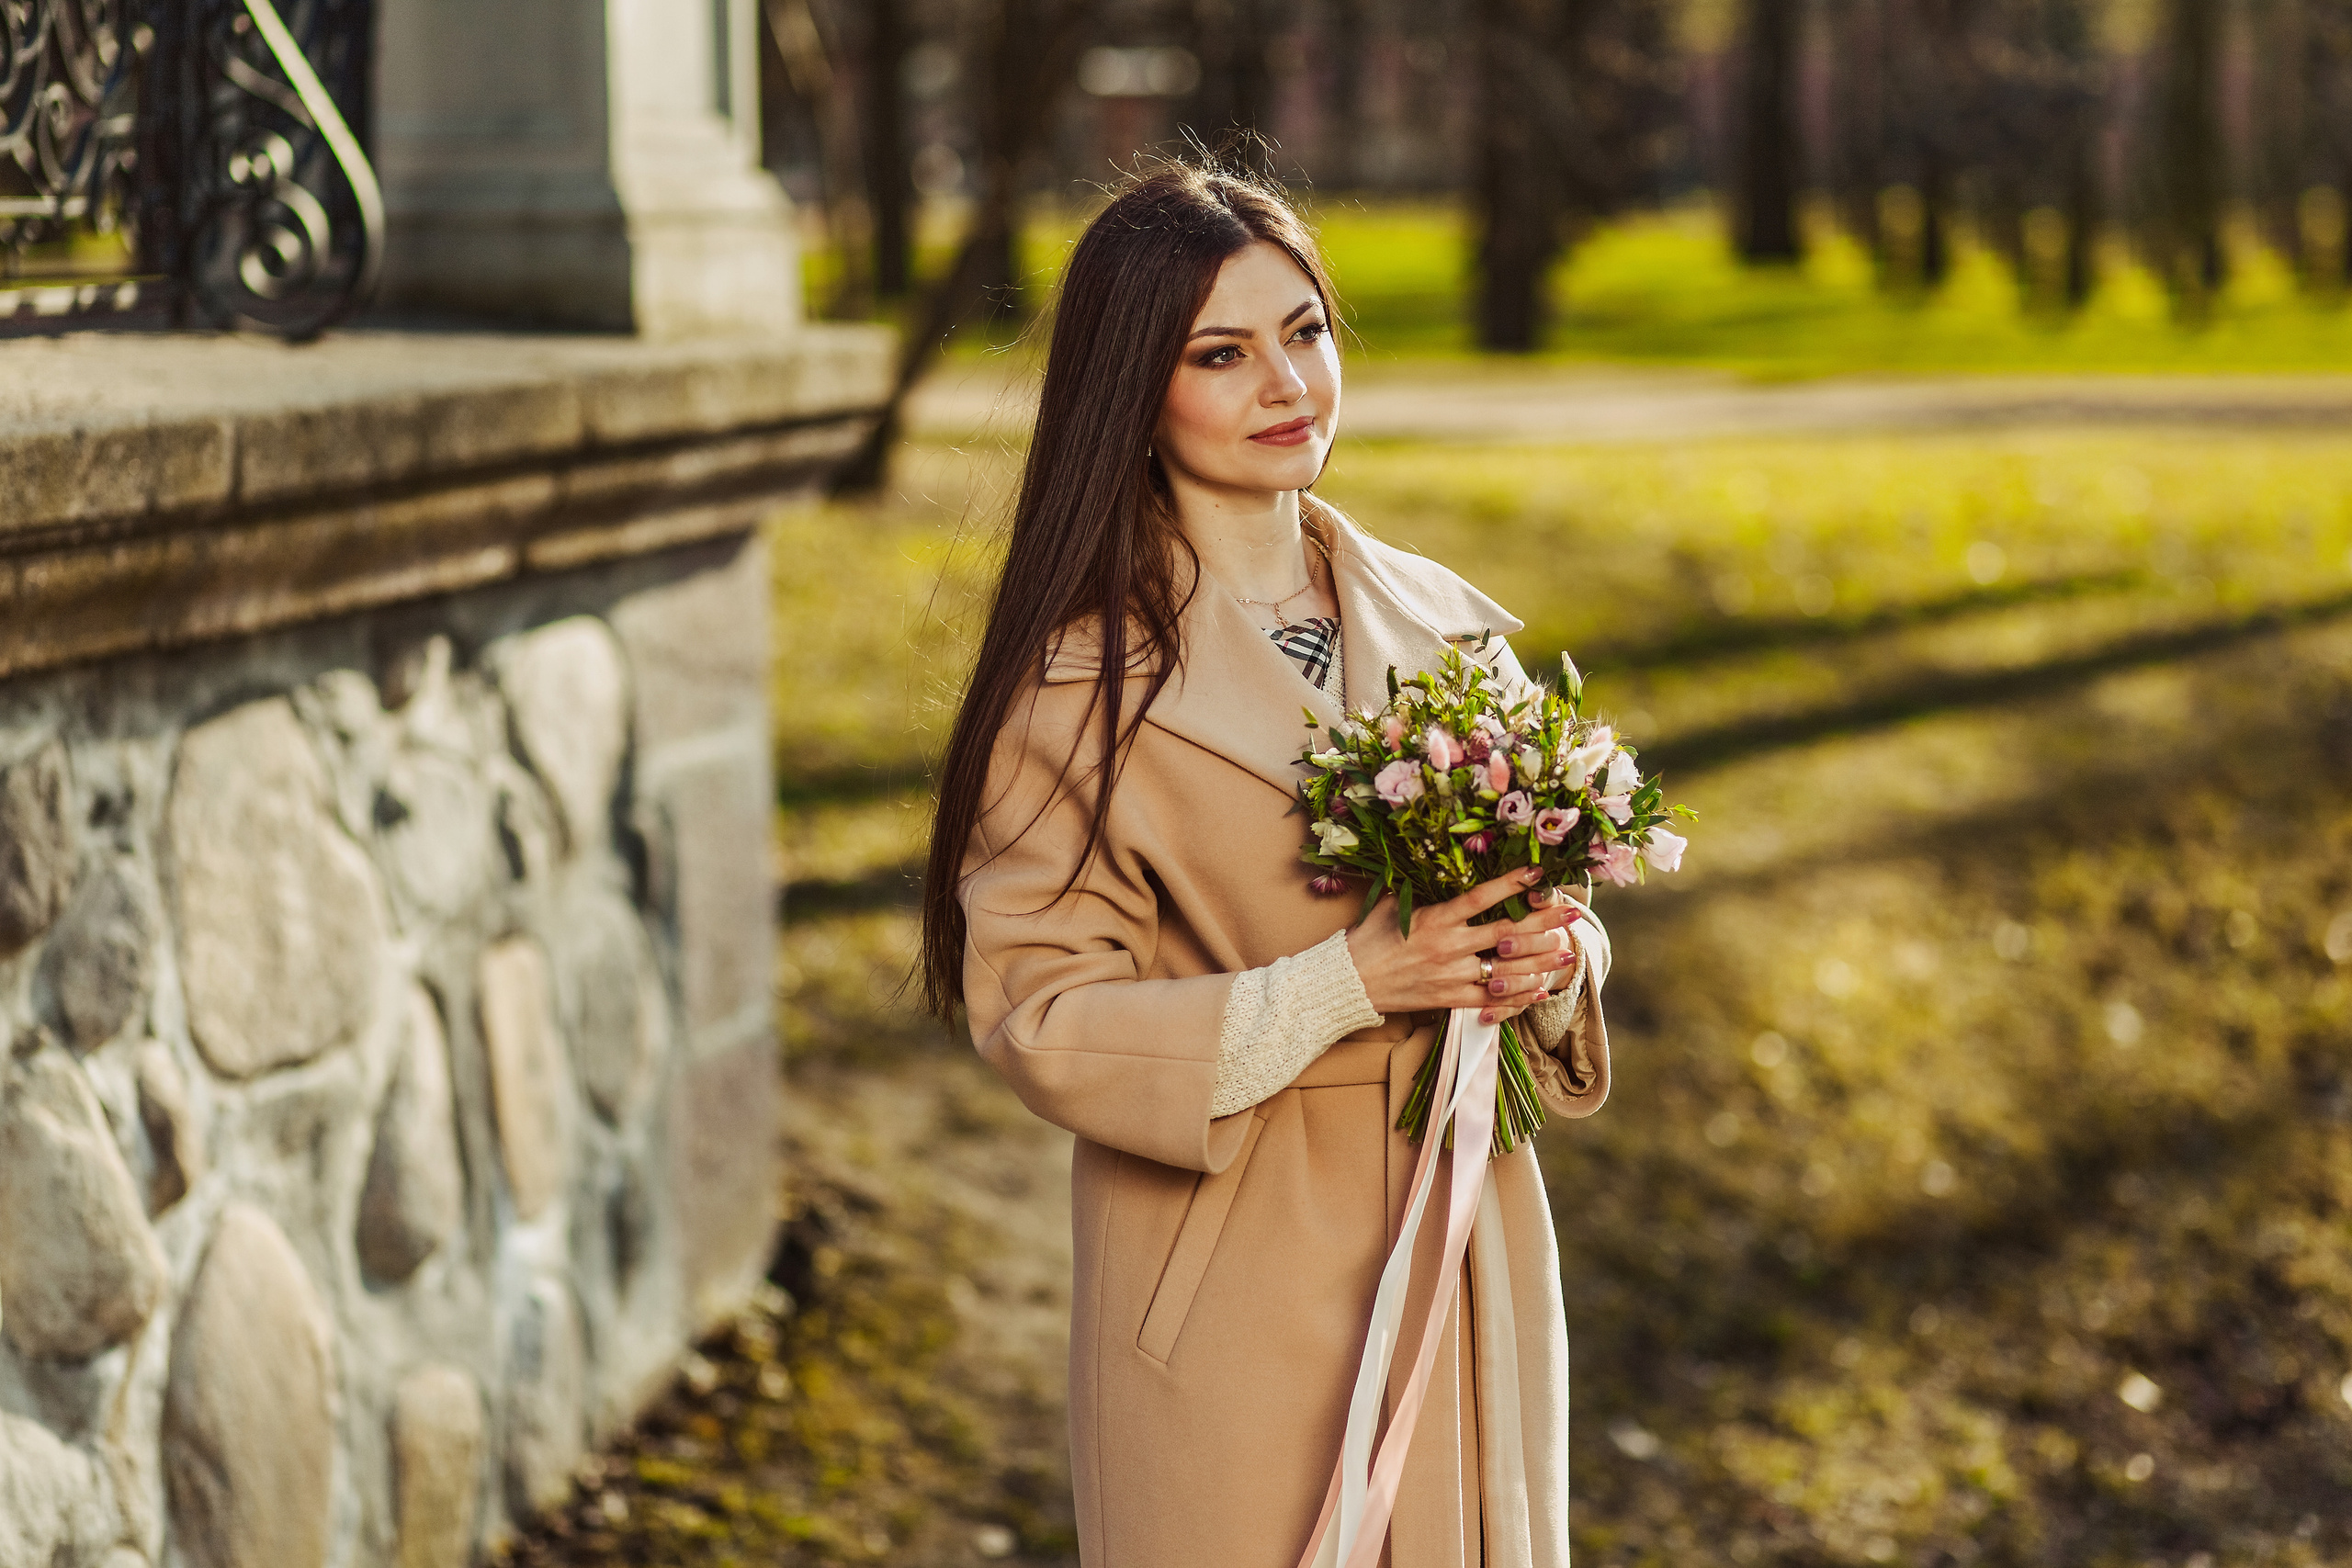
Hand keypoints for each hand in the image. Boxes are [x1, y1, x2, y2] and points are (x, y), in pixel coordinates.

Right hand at [1346, 868, 1582, 1024]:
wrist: (1347, 983)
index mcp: (1435, 918)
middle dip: (1543, 922)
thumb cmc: (1367, 939)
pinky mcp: (1448, 1000)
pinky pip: (1490, 1000)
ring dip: (1539, 961)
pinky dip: (1516, 997)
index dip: (1511, 885)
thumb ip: (1420, 889)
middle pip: (1506, 933)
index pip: (1480, 898)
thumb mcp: (1392, 905)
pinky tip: (1539, 991)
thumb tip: (1438, 864)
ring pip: (1506, 969)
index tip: (1538, 875)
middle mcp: (1448, 947)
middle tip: (1571, 912)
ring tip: (1566, 952)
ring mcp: (1451, 976)